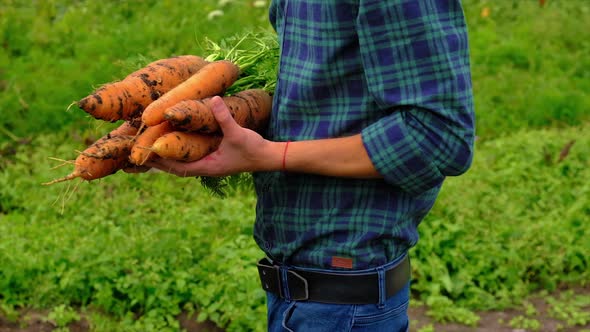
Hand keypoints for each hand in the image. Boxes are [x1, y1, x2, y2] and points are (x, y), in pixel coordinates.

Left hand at [145, 96, 280, 176]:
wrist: (269, 157)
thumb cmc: (254, 149)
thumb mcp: (238, 133)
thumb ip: (225, 117)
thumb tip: (213, 99)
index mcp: (208, 167)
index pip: (177, 167)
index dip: (160, 161)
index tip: (144, 152)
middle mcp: (206, 168)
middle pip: (175, 168)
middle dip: (158, 161)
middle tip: (138, 151)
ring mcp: (210, 164)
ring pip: (182, 163)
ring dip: (167, 157)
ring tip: (150, 147)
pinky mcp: (214, 159)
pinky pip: (191, 157)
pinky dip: (179, 153)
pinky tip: (173, 143)